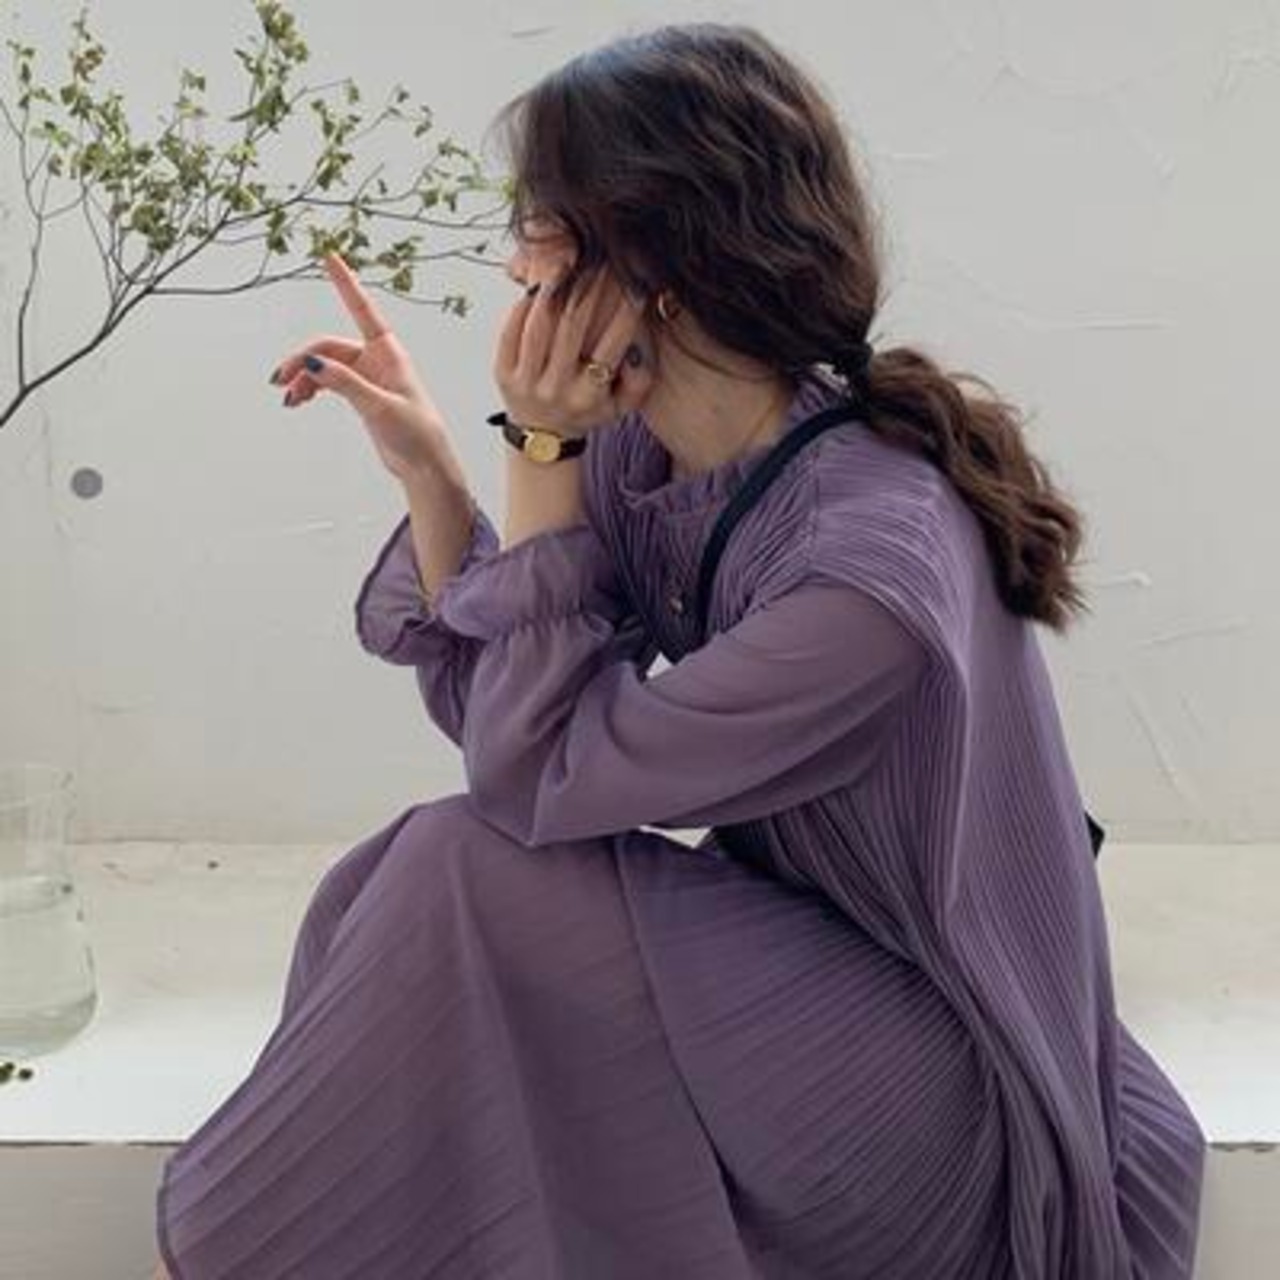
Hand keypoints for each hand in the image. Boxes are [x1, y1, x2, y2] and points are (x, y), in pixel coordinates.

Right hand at [270, 253, 449, 480]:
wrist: (425, 465)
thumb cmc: (416, 433)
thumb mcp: (380, 407)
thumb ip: (346, 384)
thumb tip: (312, 365)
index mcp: (388, 352)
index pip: (362, 309)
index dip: (345, 283)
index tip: (330, 256)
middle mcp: (376, 358)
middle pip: (328, 348)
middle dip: (302, 361)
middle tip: (281, 381)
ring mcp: (366, 376)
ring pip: (323, 366)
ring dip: (303, 379)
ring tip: (288, 398)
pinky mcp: (360, 395)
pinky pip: (327, 382)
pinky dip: (310, 389)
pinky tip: (297, 401)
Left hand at [494, 262, 653, 439]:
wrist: (542, 439)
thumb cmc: (586, 412)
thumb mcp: (620, 408)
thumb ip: (639, 382)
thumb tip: (637, 349)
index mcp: (588, 398)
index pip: (611, 348)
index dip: (625, 313)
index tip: (635, 285)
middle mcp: (556, 390)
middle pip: (571, 329)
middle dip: (588, 290)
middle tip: (599, 262)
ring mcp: (526, 382)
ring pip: (539, 326)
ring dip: (553, 291)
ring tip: (567, 265)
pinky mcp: (502, 374)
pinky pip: (511, 333)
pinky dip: (524, 306)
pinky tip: (538, 287)